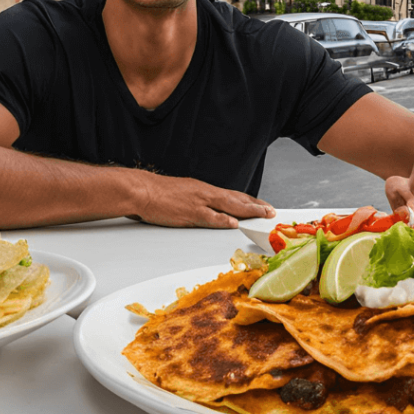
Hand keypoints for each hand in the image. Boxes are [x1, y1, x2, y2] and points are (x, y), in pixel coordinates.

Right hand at [128, 172, 275, 228]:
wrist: (142, 189)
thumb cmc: (159, 193)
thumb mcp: (184, 193)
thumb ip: (198, 201)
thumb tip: (210, 210)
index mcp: (204, 190)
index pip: (232, 195)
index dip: (249, 201)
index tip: (262, 205)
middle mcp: (205, 193)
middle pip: (236, 199)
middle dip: (255, 206)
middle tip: (271, 211)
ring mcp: (198, 202)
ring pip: (229, 206)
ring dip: (247, 211)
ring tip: (262, 215)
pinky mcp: (188, 212)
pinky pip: (209, 217)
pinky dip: (222, 220)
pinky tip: (233, 224)